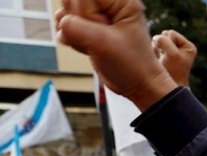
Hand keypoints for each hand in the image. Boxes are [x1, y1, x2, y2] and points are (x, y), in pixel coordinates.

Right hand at [56, 0, 177, 110]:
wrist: (136, 85)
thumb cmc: (130, 63)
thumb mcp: (102, 43)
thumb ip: (76, 27)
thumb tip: (60, 22)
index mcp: (121, 2)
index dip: (86, 12)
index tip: (103, 28)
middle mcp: (108, 5)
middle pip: (72, 0)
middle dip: (78, 21)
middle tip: (99, 36)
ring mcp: (96, 16)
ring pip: (65, 12)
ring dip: (72, 31)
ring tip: (93, 43)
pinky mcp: (87, 28)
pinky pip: (64, 24)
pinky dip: (70, 38)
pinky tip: (87, 47)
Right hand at [153, 30, 195, 87]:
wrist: (166, 88)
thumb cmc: (172, 72)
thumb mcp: (172, 54)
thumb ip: (164, 40)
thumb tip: (156, 37)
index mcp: (188, 47)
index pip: (171, 33)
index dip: (167, 43)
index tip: (170, 56)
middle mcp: (181, 48)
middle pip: (164, 35)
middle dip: (161, 45)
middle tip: (165, 58)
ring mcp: (171, 51)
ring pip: (157, 41)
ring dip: (156, 49)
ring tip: (161, 60)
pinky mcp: (162, 56)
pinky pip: (153, 47)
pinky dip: (153, 53)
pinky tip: (158, 61)